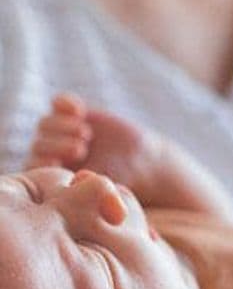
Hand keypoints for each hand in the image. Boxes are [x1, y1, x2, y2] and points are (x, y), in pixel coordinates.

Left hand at [26, 93, 161, 192]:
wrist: (142, 162)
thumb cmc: (124, 179)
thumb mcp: (104, 185)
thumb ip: (85, 183)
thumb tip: (73, 179)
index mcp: (51, 177)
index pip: (34, 168)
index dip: (41, 163)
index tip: (57, 163)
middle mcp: (51, 154)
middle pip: (38, 145)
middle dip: (56, 146)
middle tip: (80, 149)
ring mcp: (61, 133)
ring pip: (45, 124)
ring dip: (62, 127)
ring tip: (85, 134)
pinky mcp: (75, 114)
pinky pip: (59, 103)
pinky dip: (65, 103)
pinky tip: (79, 111)